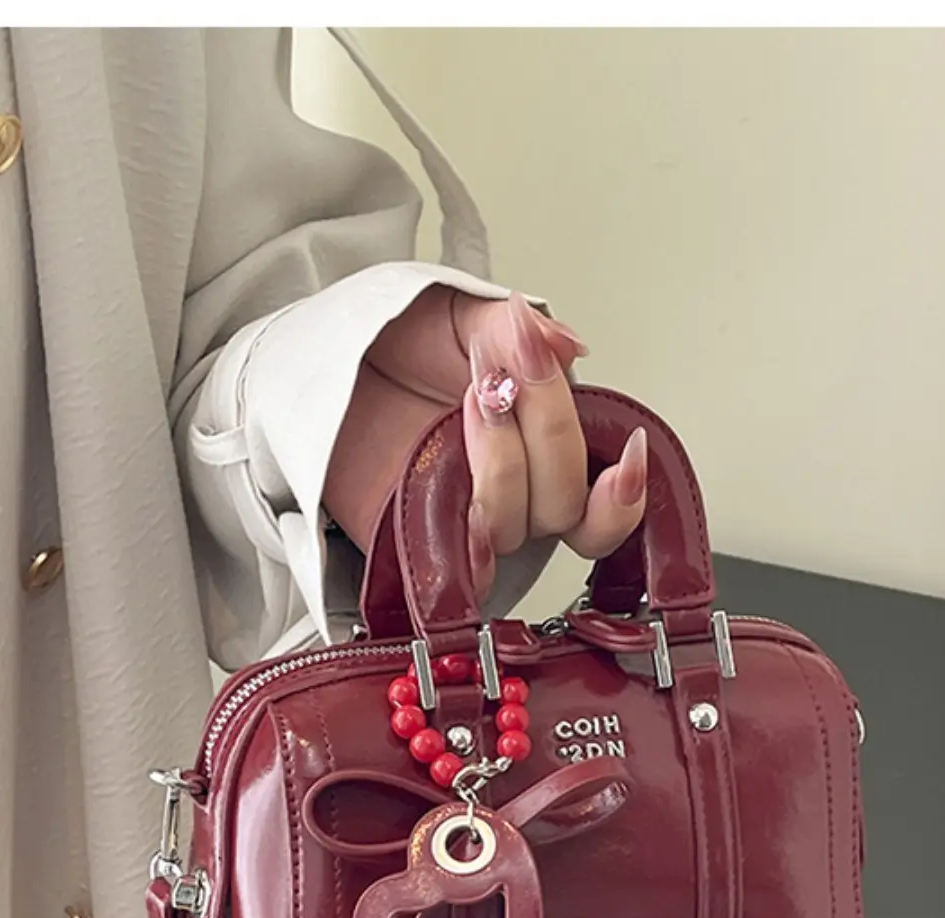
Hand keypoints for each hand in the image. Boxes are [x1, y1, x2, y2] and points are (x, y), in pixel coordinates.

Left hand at [323, 288, 647, 600]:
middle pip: (565, 506)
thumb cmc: (385, 341)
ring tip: (467, 407)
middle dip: (546, 438)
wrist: (316, 364)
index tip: (628, 454)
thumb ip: (514, 329)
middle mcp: (514, 489)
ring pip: (517, 529)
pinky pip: (464, 576)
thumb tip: (566, 345)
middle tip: (502, 381)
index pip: (606, 495)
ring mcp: (470, 518)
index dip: (626, 489)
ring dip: (503, 468)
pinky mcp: (422, 545)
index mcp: (541, 440)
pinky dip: (475, 559)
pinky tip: (470, 522)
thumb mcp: (458, 313)